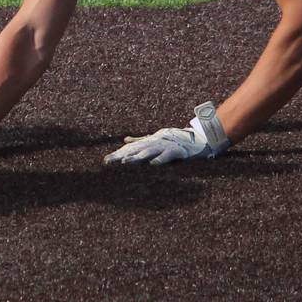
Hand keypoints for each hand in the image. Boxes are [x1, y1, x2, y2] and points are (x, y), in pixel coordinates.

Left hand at [104, 102, 228, 165]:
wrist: (196, 137)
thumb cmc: (174, 140)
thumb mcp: (155, 139)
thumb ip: (140, 140)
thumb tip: (124, 140)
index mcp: (149, 142)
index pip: (130, 149)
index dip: (117, 154)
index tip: (105, 161)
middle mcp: (154, 143)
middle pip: (135, 149)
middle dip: (122, 156)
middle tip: (109, 162)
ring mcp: (165, 146)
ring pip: (148, 151)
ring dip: (137, 157)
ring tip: (125, 162)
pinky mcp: (176, 151)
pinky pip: (167, 156)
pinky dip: (160, 159)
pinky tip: (152, 164)